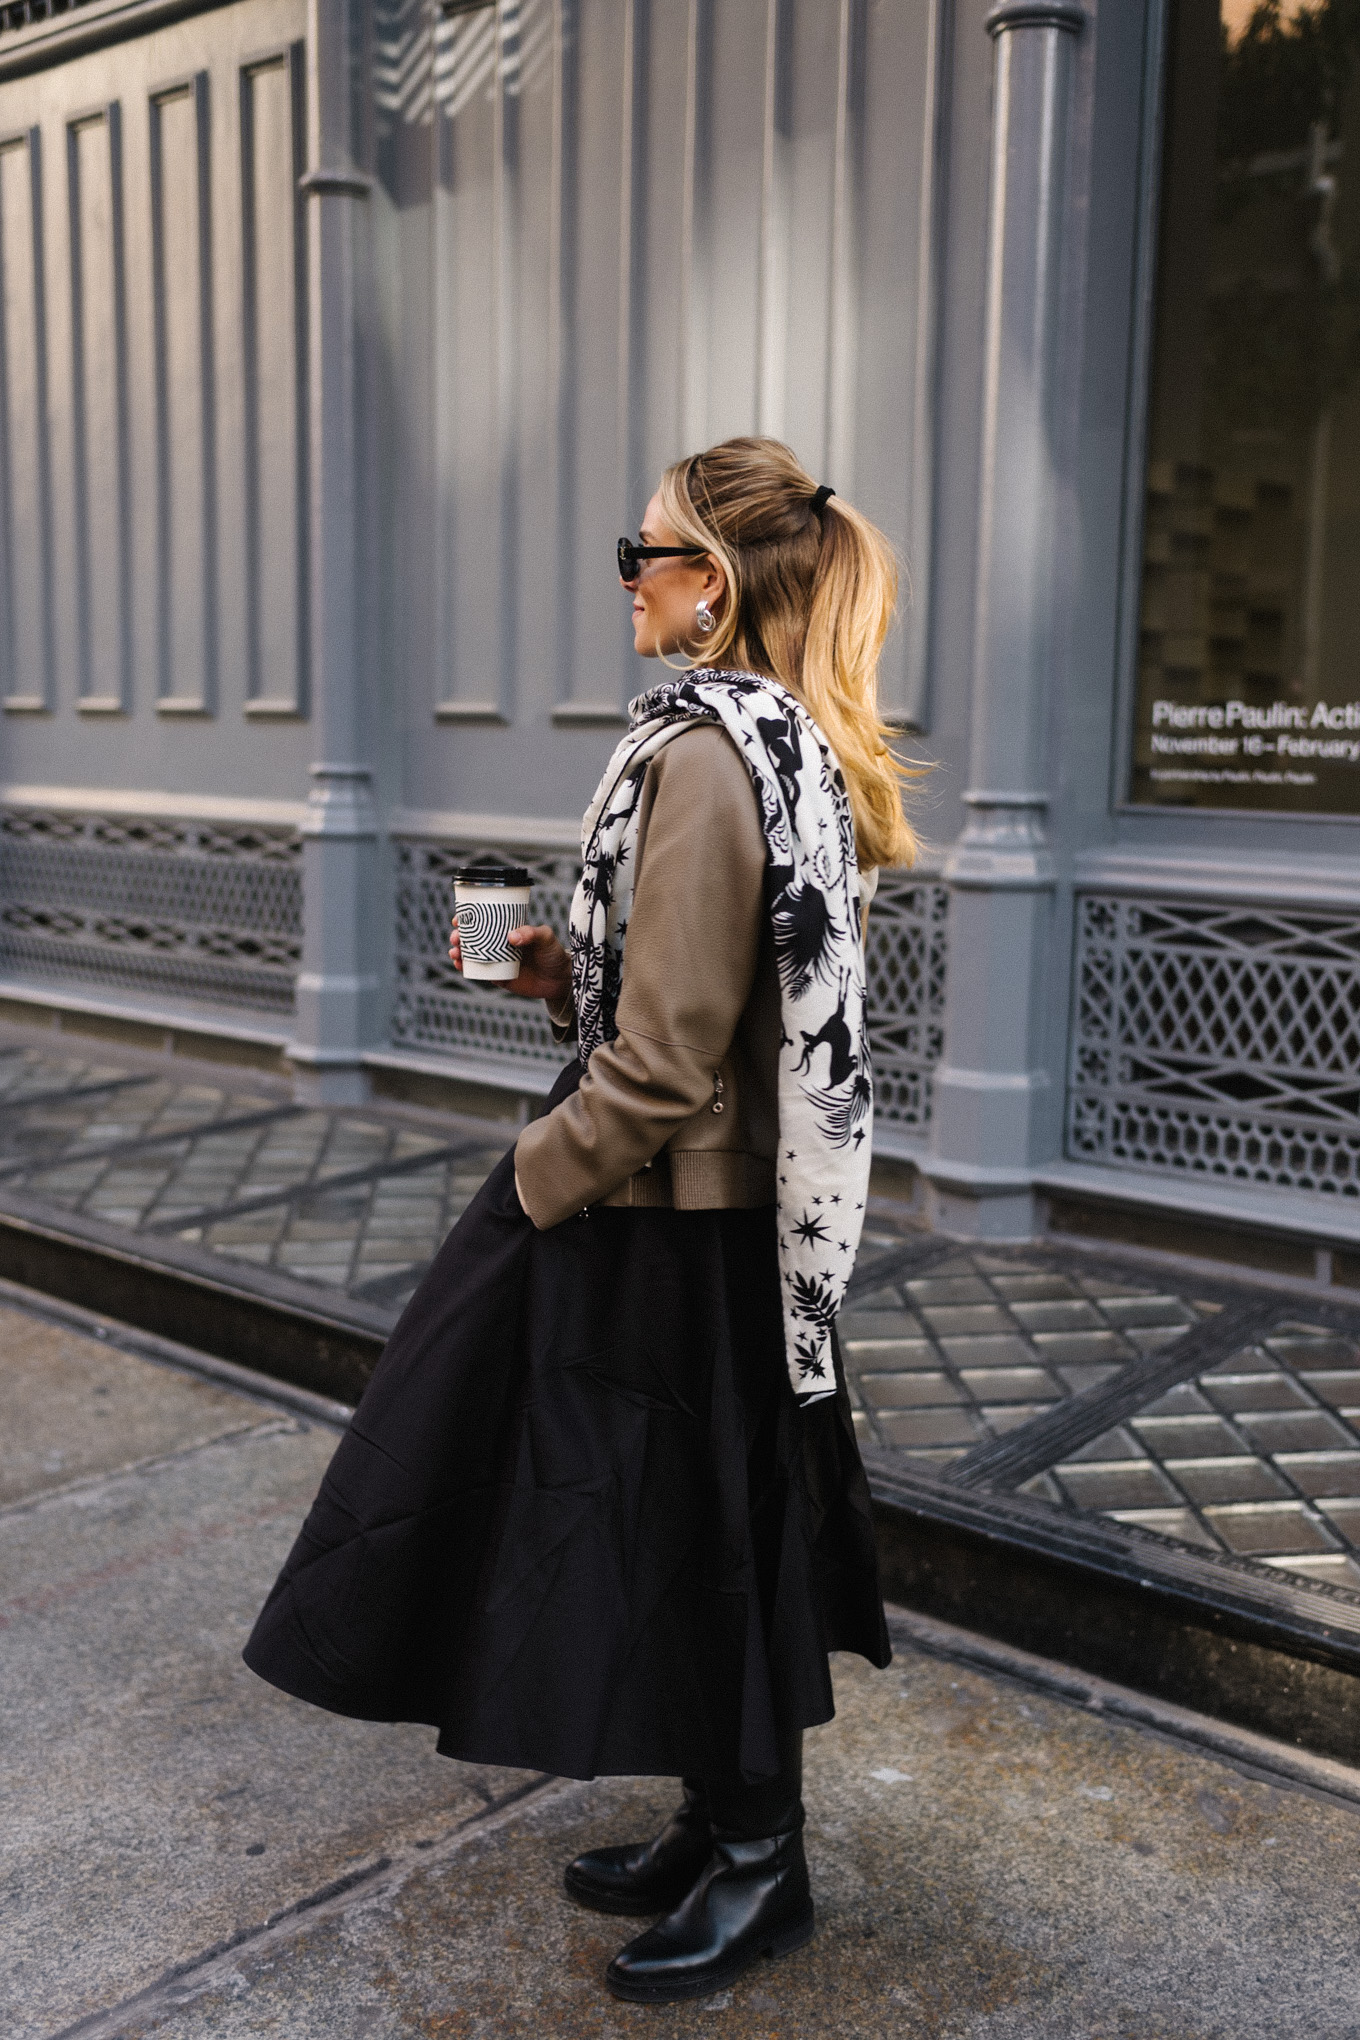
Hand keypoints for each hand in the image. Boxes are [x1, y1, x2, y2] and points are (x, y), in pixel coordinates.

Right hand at [448, 920, 571, 1003]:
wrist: (560, 979)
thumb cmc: (554, 953)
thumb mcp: (545, 937)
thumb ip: (531, 933)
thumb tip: (511, 937)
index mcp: (507, 930)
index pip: (484, 921)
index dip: (468, 918)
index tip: (458, 918)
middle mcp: (499, 944)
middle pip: (472, 938)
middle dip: (459, 936)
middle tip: (456, 937)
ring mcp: (497, 961)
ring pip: (471, 955)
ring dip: (459, 952)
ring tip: (455, 952)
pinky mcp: (497, 977)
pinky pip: (478, 972)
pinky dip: (466, 969)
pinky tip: (460, 965)